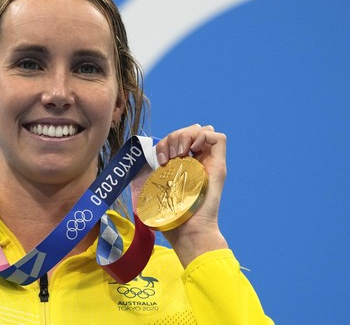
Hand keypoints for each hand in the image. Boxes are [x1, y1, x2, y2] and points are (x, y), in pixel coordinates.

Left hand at [155, 124, 228, 266]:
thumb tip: (141, 167)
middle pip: (191, 130)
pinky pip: (218, 138)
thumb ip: (154, 178)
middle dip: (175, 137)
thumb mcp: (157, 191)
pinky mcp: (219, 167)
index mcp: (185, 166)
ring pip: (203, 130)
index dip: (167, 142)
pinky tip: (192, 152)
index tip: (161, 160)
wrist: (189, 232)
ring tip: (179, 155)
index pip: (180, 139)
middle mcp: (199, 163)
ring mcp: (210, 164)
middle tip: (170, 157)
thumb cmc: (172, 218)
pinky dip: (203, 137)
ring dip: (186, 136)